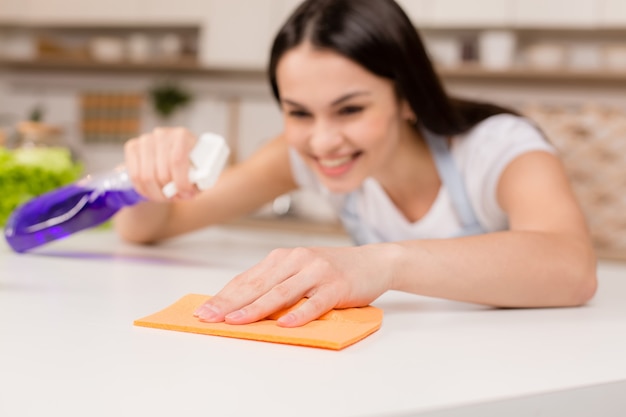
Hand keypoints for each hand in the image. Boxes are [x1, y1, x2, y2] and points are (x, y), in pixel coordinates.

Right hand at [124, 127, 197, 200]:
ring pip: (146, 176)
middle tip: (175, 198)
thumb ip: (198, 180)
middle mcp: (162, 134)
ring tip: (165, 197)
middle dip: (169, 192)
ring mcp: (145, 140)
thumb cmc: (192, 163)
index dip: (181, 183)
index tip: (186, 194)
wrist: (178, 152)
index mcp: (182, 136)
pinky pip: (134, 176)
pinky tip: (152, 193)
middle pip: (161, 172)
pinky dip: (143, 189)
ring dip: (156, 193)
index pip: (177, 161)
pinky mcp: (132, 147)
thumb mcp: (201, 170)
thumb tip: (188, 192)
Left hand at [194, 244, 393, 326]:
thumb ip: (276, 282)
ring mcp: (317, 272)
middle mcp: (297, 260)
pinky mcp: (336, 286)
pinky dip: (300, 314)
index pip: (247, 279)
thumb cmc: (333, 270)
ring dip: (256, 308)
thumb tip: (241, 304)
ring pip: (281, 293)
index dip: (224, 295)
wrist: (373, 261)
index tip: (204, 310)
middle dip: (230, 303)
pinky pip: (315, 303)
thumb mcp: (300, 270)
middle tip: (208, 317)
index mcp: (284, 257)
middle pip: (258, 285)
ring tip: (235, 321)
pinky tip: (285, 325)